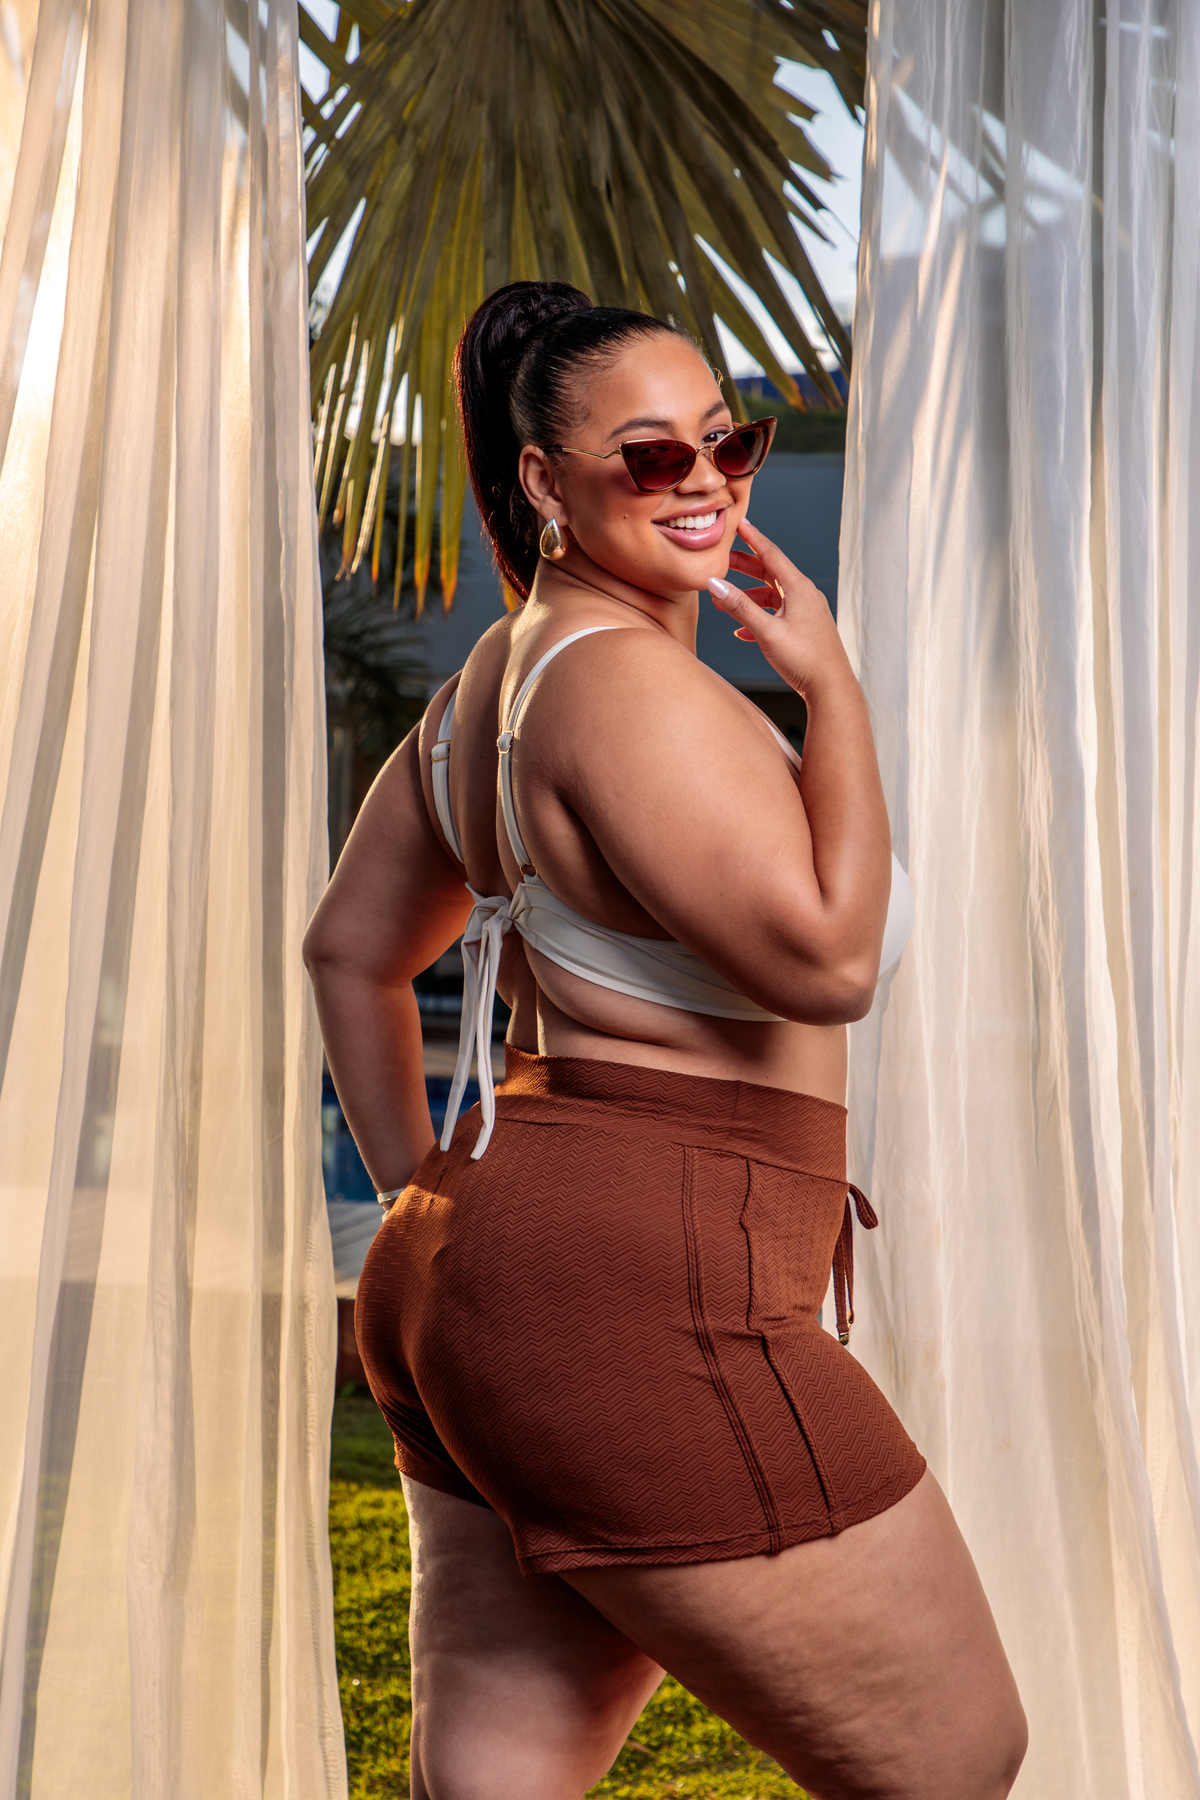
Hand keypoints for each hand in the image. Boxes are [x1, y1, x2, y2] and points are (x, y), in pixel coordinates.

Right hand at [706, 517, 846, 696]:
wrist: (831, 688)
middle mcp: (804, 596)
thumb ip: (739, 607)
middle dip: (745, 566)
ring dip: (748, 596)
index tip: (740, 523)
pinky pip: (777, 615)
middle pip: (770, 572)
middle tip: (724, 560)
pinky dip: (758, 618)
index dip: (753, 538)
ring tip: (725, 601)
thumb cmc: (804, 660)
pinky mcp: (804, 629)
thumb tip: (715, 584)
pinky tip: (743, 632)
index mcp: (798, 589)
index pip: (771, 554)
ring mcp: (805, 613)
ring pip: (772, 595)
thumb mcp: (767, 631)